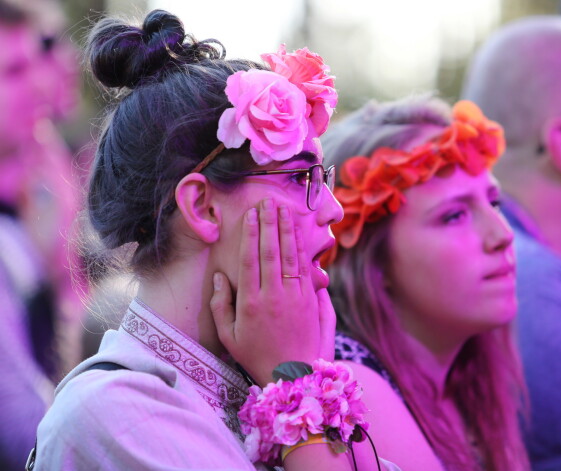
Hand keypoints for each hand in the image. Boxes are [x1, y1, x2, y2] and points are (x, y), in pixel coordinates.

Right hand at [210, 197, 335, 385]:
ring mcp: (294, 297)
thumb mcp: (229, 337)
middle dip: (269, 224)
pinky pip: (304, 269)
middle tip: (267, 201)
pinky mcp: (310, 300)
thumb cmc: (257, 356)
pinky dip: (301, 248)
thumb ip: (221, 306)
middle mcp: (273, 296)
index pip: (250, 260)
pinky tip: (298, 234)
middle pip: (271, 252)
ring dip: (287, 230)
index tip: (250, 215)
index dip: (250, 234)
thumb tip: (220, 277)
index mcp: (250, 304)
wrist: (294, 376)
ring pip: (290, 256)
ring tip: (283, 209)